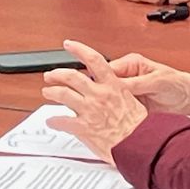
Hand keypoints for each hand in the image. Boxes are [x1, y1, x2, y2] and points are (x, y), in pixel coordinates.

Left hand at [42, 40, 148, 164]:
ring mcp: (91, 110)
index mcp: (113, 85)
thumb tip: (109, 90)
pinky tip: (51, 121)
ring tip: (47, 92)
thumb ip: (116, 93)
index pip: (94, 59)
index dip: (79, 49)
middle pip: (72, 76)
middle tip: (51, 75)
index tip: (70, 45)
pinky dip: (54, 120)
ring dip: (52, 92)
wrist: (142, 143)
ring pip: (64, 94)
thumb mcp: (133, 100)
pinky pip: (63, 121)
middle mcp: (100, 94)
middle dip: (57, 74)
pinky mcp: (85, 127)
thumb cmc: (141, 126)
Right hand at [107, 52, 189, 113]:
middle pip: (106, 82)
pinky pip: (117, 105)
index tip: (97, 90)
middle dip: (102, 93)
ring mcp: (128, 88)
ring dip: (109, 104)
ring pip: (110, 95)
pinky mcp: (130, 101)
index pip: (108, 69)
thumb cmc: (176, 84)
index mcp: (131, 63)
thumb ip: (136, 83)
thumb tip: (118, 86)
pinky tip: (115, 117)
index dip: (100, 79)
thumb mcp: (156, 81)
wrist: (186, 97)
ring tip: (108, 112)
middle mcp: (127, 75)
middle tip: (100, 104)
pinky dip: (116, 111)